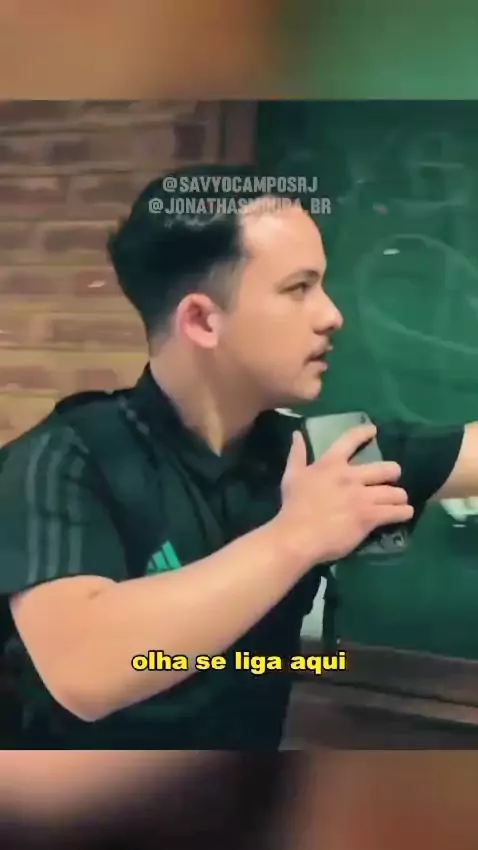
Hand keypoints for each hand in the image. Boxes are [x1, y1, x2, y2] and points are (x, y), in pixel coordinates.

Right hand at [277, 425, 413, 568]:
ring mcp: (362, 497)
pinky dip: (403, 512)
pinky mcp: (370, 516)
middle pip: (385, 468)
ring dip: (399, 496)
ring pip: (395, 492)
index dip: (364, 433)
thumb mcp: (291, 475)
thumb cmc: (293, 506)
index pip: (350, 440)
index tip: (373, 430)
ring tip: (400, 501)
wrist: (298, 535)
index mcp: (331, 465)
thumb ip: (297, 454)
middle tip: (393, 477)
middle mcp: (351, 477)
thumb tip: (297, 434)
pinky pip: (396, 512)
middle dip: (393, 472)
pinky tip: (404, 513)